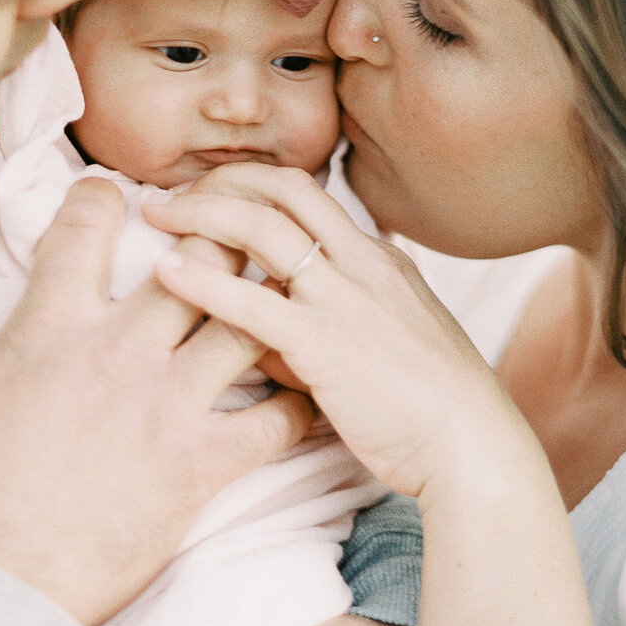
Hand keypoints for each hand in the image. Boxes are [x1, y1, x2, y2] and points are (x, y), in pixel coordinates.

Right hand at [0, 176, 312, 625]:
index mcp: (50, 327)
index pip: (86, 226)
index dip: (102, 195)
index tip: (112, 192)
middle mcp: (118, 354)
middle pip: (197, 261)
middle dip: (218, 234)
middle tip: (227, 232)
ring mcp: (166, 410)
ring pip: (246, 324)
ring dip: (268, 305)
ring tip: (283, 296)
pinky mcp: (200, 470)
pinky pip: (276, 422)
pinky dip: (301, 401)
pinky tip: (314, 389)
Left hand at [144, 163, 534, 503]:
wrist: (472, 446)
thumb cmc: (425, 409)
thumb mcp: (379, 344)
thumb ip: (317, 327)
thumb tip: (257, 335)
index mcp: (377, 258)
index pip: (305, 191)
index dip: (249, 182)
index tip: (207, 191)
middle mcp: (361, 263)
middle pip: (281, 188)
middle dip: (219, 178)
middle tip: (171, 191)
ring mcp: (345, 299)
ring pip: (263, 227)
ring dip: (199, 212)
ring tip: (153, 213)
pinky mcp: (326, 344)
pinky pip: (252, 301)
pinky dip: (201, 280)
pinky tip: (163, 273)